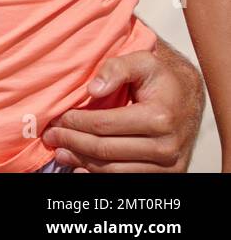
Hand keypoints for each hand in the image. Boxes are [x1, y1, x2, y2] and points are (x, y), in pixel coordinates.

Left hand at [43, 45, 204, 171]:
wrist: (189, 97)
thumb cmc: (162, 78)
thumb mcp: (142, 60)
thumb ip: (116, 68)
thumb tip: (93, 89)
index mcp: (159, 117)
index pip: (104, 125)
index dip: (76, 123)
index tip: (57, 118)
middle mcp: (166, 146)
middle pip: (105, 150)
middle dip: (72, 142)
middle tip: (51, 136)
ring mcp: (168, 164)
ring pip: (113, 169)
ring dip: (82, 161)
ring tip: (60, 151)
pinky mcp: (167, 174)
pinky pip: (126, 178)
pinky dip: (99, 174)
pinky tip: (80, 165)